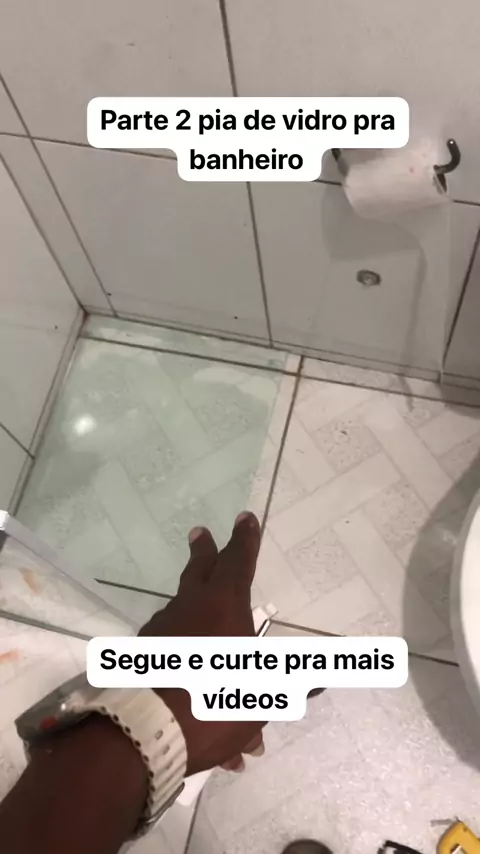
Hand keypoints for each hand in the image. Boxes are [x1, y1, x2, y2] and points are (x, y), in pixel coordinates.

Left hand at [139, 512, 264, 775]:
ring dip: (193, 609)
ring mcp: (162, 630)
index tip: (244, 518)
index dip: (244, 540)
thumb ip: (290, 685)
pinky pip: (171, 650)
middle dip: (204, 551)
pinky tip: (193, 687)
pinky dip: (185, 660)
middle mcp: (190, 609)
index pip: (238, 563)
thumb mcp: (264, 695)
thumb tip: (321, 680)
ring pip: (181, 611)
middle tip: (200, 532)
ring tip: (205, 629)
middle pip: (198, 571)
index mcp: (223, 607)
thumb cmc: (216, 702)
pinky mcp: (143, 655)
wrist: (148, 730)